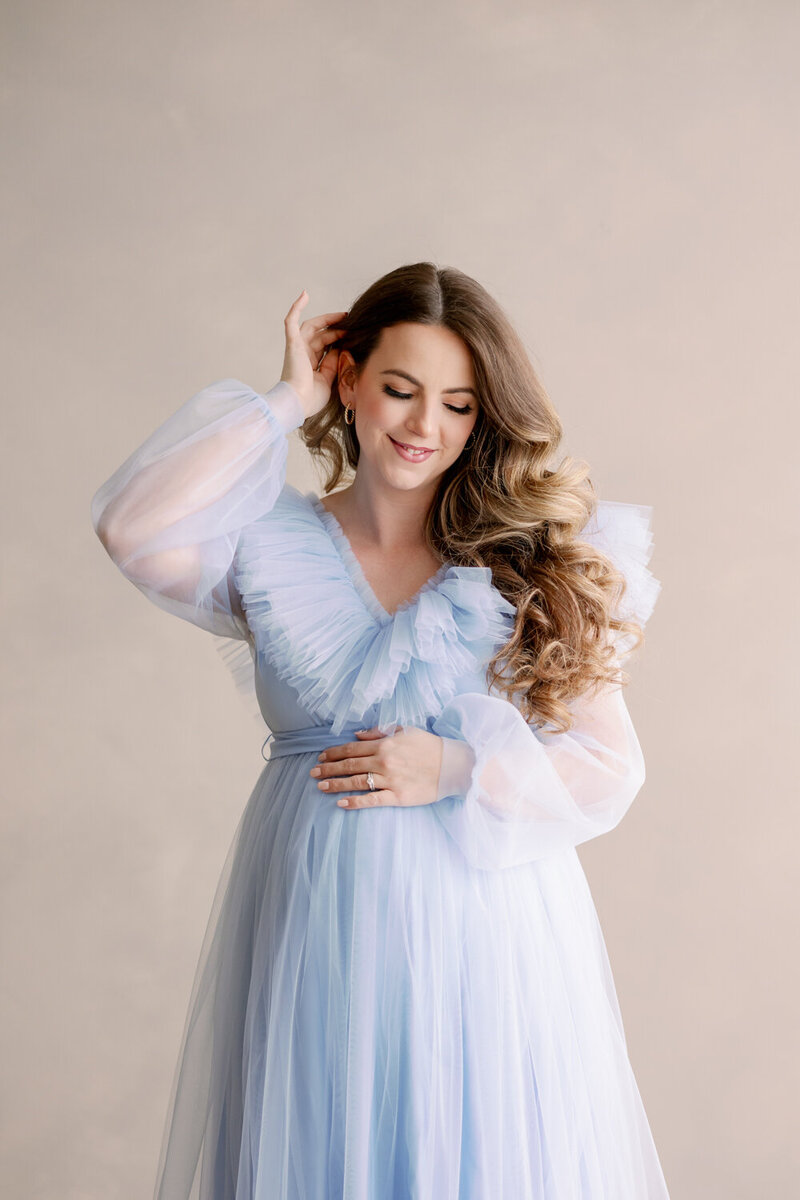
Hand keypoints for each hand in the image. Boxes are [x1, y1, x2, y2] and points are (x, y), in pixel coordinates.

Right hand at [281, 290, 347, 419]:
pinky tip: (304, 294)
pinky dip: (296, 307)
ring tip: (343, 316)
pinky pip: (291, 322)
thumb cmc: (312, 399)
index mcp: (311, 366)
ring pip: (312, 327)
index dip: (339, 339)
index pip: (326, 347)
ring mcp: (296, 348)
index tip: (353, 335)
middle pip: (320, 335)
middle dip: (337, 329)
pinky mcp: (292, 343)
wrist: (298, 403)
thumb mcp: (330, 380)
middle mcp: (302, 355)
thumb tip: (343, 348)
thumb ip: (336, 364)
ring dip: (327, 320)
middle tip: (352, 323)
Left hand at [308, 725, 443, 809]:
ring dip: (336, 784)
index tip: (320, 758)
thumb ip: (380, 731)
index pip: (352, 748)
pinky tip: (341, 803)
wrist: (453, 765)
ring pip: (356, 782)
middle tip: (312, 774)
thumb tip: (358, 734)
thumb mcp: (406, 730)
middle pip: (349, 765)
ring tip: (320, 787)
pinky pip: (372, 800)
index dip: (333, 753)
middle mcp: (384, 761)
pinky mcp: (398, 796)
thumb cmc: (430, 746)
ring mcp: (390, 780)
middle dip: (328, 769)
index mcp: (385, 744)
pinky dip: (355, 802)